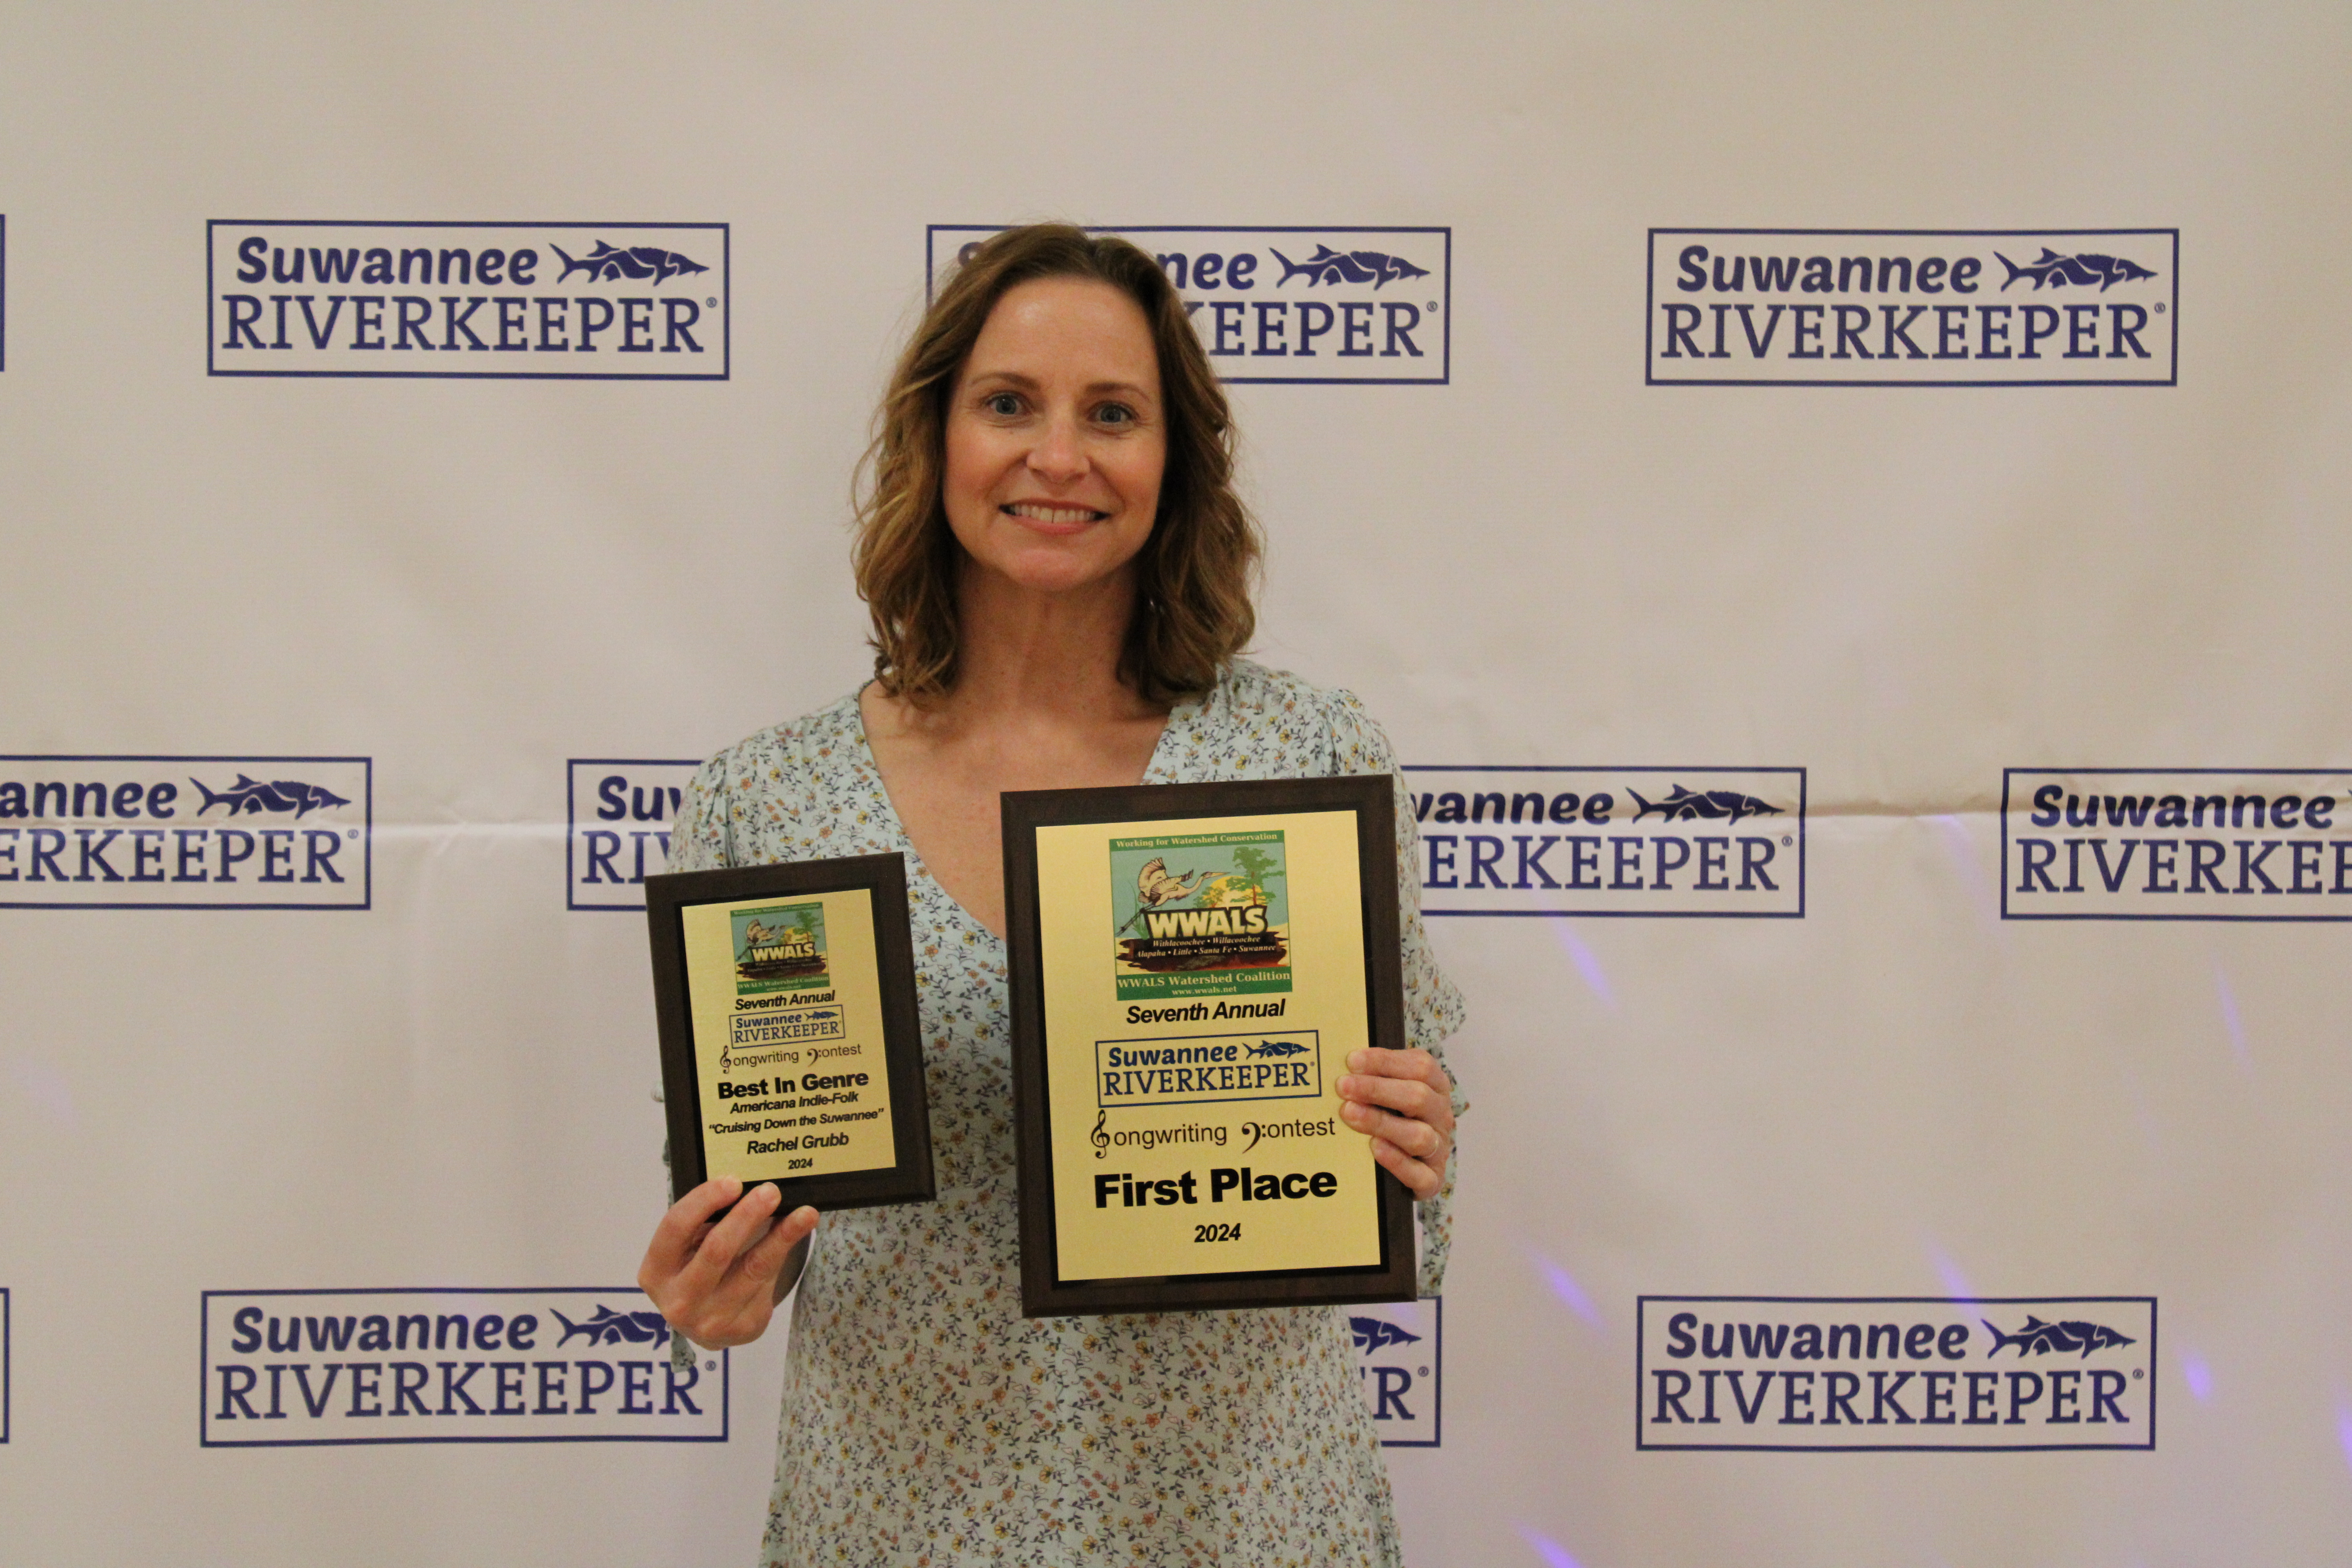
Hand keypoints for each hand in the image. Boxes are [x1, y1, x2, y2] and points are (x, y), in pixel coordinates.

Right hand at [638, 1178, 819, 1348]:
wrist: (706, 1323)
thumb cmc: (695, 1270)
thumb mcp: (687, 1248)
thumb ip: (704, 1223)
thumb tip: (746, 1187)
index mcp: (656, 1272)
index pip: (676, 1227)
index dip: (704, 1201)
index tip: (734, 1182)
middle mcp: (678, 1301)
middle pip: (716, 1250)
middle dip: (746, 1216)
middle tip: (771, 1192)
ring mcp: (710, 1321)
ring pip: (753, 1268)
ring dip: (782, 1236)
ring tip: (804, 1213)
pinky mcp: (743, 1328)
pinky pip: (769, 1282)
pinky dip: (785, 1253)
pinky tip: (799, 1233)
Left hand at [1335, 1047, 1454, 1200]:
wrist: (1414, 1166)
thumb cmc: (1398, 1117)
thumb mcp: (1393, 1090)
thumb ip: (1378, 1076)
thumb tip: (1345, 1062)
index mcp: (1435, 1086)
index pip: (1420, 1067)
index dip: (1386, 1062)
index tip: (1352, 1061)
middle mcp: (1441, 1115)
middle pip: (1418, 1097)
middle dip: (1376, 1089)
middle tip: (1343, 1086)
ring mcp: (1439, 1148)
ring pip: (1418, 1135)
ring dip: (1381, 1123)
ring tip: (1350, 1114)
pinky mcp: (1432, 1178)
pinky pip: (1419, 1174)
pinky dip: (1397, 1161)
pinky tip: (1374, 1148)